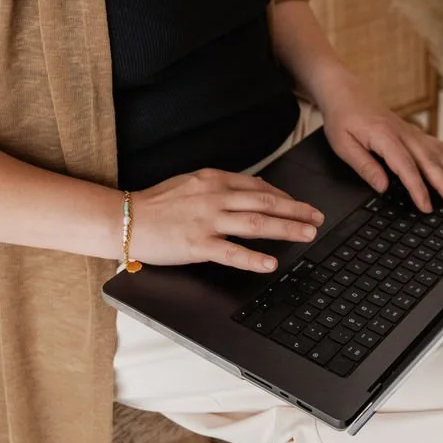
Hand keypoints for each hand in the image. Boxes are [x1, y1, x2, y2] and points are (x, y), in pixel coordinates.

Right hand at [130, 168, 326, 273]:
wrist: (126, 218)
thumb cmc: (156, 203)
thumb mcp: (190, 182)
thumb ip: (220, 185)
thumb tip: (252, 189)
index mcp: (214, 179)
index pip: (259, 186)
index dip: (284, 197)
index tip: (300, 206)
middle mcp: (214, 197)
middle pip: (265, 202)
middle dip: (295, 211)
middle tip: (317, 218)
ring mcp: (207, 220)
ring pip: (255, 223)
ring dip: (285, 229)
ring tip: (307, 234)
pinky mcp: (197, 245)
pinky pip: (231, 252)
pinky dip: (254, 258)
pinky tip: (271, 263)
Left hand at [316, 72, 442, 212]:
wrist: (345, 92)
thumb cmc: (342, 118)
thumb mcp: (343, 145)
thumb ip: (364, 166)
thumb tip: (383, 187)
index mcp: (385, 137)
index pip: (406, 167)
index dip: (418, 189)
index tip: (427, 206)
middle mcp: (403, 133)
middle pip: (429, 162)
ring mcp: (411, 132)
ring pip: (438, 154)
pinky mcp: (413, 132)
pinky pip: (438, 145)